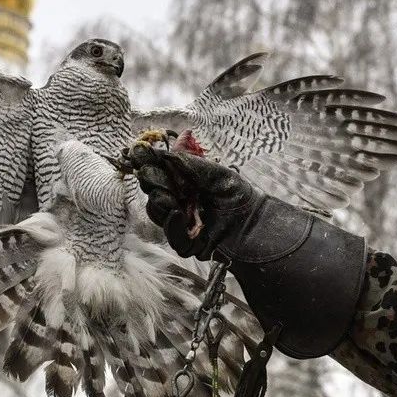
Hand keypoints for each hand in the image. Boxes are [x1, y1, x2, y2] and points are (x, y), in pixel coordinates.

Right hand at [127, 143, 264, 260]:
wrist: (257, 223)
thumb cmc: (239, 195)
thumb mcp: (214, 173)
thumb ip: (187, 163)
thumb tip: (160, 152)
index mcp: (183, 184)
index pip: (158, 173)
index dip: (148, 163)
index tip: (138, 153)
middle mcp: (179, 202)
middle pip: (154, 193)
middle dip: (152, 182)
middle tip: (151, 174)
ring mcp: (182, 224)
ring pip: (158, 215)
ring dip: (160, 203)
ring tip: (166, 195)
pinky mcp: (189, 245)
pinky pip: (174, 237)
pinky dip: (173, 225)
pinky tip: (176, 214)